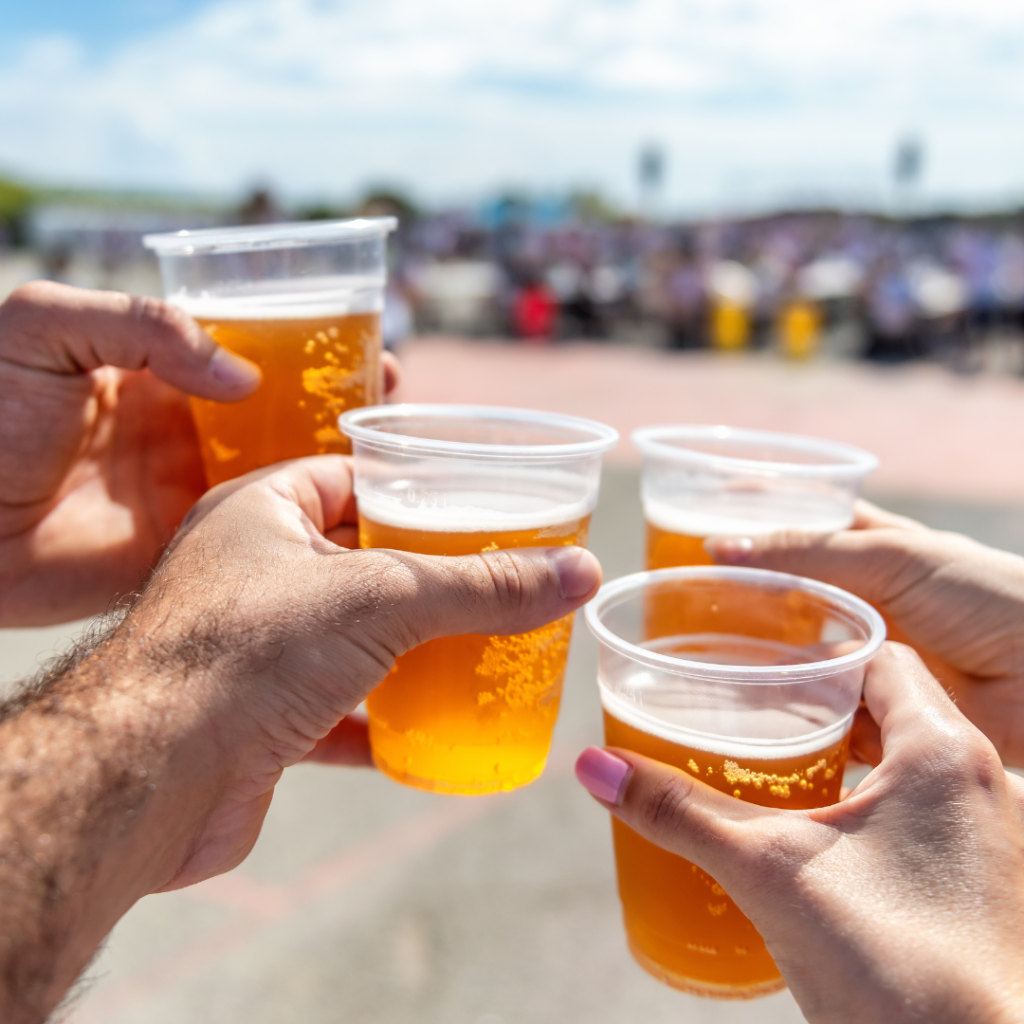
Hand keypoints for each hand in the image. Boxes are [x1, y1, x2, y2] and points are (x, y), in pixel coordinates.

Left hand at [0, 282, 400, 625]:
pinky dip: (306, 534)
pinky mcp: (185, 549)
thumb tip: (242, 376)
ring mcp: (190, 493)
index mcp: (161, 373)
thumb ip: (140, 321)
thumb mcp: (41, 328)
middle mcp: (188, 431)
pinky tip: (356, 529)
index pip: (262, 353)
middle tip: (400, 409)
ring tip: (400, 465)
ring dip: (340, 470)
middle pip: (288, 415)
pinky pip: (257, 537)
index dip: (322, 353)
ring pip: (285, 477)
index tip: (378, 353)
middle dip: (348, 409)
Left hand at [0, 454, 599, 1019]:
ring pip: (350, 639)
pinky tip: (436, 728)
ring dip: (411, 648)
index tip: (476, 498)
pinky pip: (338, 711)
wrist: (147, 780)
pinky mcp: (257, 720)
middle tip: (496, 576)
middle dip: (425, 573)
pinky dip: (385, 721)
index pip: (349, 475)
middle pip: (359, 561)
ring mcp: (252, 649)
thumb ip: (482, 584)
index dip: (413, 483)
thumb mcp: (383, 599)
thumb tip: (578, 572)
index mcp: (261, 511)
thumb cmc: (242, 654)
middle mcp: (249, 574)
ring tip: (482, 646)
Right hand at [576, 644, 1023, 1023]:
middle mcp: (981, 782)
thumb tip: (595, 766)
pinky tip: (814, 836)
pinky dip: (866, 804)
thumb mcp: (770, 871)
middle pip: (889, 706)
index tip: (757, 660)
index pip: (878, 655)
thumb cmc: (902, 971)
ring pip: (906, 762)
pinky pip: (921, 813)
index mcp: (944, 751)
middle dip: (814, 705)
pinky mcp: (980, 886)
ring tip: (768, 765)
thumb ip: (679, 811)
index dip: (814, 651)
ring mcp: (988, 837)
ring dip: (841, 756)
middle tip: (747, 709)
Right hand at [705, 501, 1023, 767]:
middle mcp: (865, 608)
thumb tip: (718, 547)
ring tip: (691, 673)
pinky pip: (823, 722)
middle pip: (786, 606)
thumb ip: (806, 553)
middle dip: (737, 610)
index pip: (797, 531)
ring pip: (797, 666)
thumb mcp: (889, 556)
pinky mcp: (882, 721)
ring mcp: (871, 664)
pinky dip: (790, 724)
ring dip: (755, 671)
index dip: (748, 529)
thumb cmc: (985, 597)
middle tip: (673, 615)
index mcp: (869, 553)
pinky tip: (744, 726)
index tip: (687, 536)